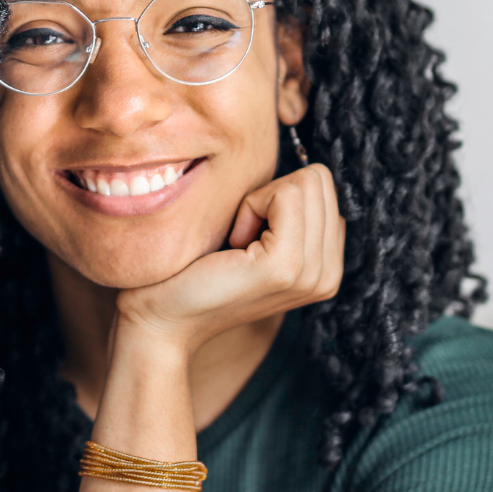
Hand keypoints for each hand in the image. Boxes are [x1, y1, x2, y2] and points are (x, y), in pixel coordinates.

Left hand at [114, 163, 344, 358]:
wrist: (163, 320)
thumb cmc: (197, 273)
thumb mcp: (258, 240)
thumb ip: (291, 214)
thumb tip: (304, 172)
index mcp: (328, 267)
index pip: (326, 189)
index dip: (279, 197)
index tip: (249, 234)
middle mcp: (329, 275)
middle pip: (320, 181)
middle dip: (273, 195)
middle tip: (241, 236)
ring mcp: (311, 273)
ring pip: (306, 183)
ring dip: (260, 201)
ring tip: (237, 243)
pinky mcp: (286, 265)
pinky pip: (286, 194)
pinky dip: (251, 205)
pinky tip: (233, 242)